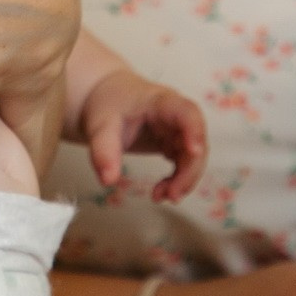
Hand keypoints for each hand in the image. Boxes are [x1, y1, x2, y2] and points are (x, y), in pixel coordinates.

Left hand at [74, 70, 207, 201]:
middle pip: (196, 142)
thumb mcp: (100, 126)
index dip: (195, 130)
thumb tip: (108, 181)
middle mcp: (176, 115)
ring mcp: (178, 130)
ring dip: (184, 180)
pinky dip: (177, 181)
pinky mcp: (174, 143)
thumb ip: (103, 152)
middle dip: (189, 171)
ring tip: (159, 197)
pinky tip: (161, 192)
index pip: (187, 112)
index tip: (194, 152)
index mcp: (161, 101)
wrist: (105, 99)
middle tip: (171, 196)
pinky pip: (185, 164)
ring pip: (194, 157)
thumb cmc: (107, 106)